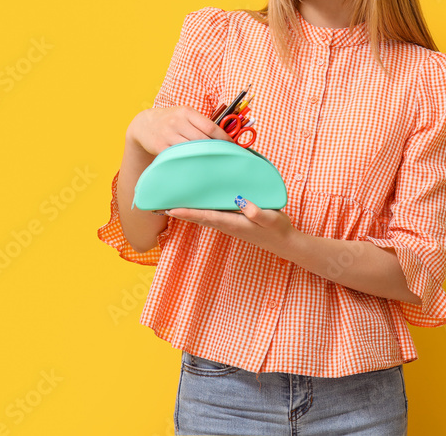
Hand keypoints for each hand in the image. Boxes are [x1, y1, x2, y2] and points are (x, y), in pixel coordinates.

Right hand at [127, 105, 232, 155]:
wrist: (145, 124)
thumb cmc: (172, 121)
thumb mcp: (185, 116)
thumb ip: (201, 124)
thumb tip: (226, 137)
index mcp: (187, 112)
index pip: (210, 127)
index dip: (224, 138)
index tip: (233, 146)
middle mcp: (177, 121)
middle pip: (202, 139)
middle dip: (216, 149)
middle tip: (226, 157)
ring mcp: (168, 134)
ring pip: (192, 148)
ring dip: (204, 156)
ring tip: (214, 162)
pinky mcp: (160, 146)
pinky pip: (179, 155)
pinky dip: (189, 160)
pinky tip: (196, 164)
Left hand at [167, 196, 300, 256]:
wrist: (285, 243)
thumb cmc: (278, 230)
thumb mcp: (272, 219)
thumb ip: (259, 213)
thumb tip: (244, 205)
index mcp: (234, 223)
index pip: (206, 217)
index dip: (188, 213)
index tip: (170, 209)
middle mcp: (228, 224)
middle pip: (199, 217)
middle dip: (181, 212)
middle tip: (160, 205)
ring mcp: (230, 224)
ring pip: (204, 217)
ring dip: (188, 211)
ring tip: (171, 204)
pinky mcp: (234, 222)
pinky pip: (212, 215)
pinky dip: (200, 210)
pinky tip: (197, 204)